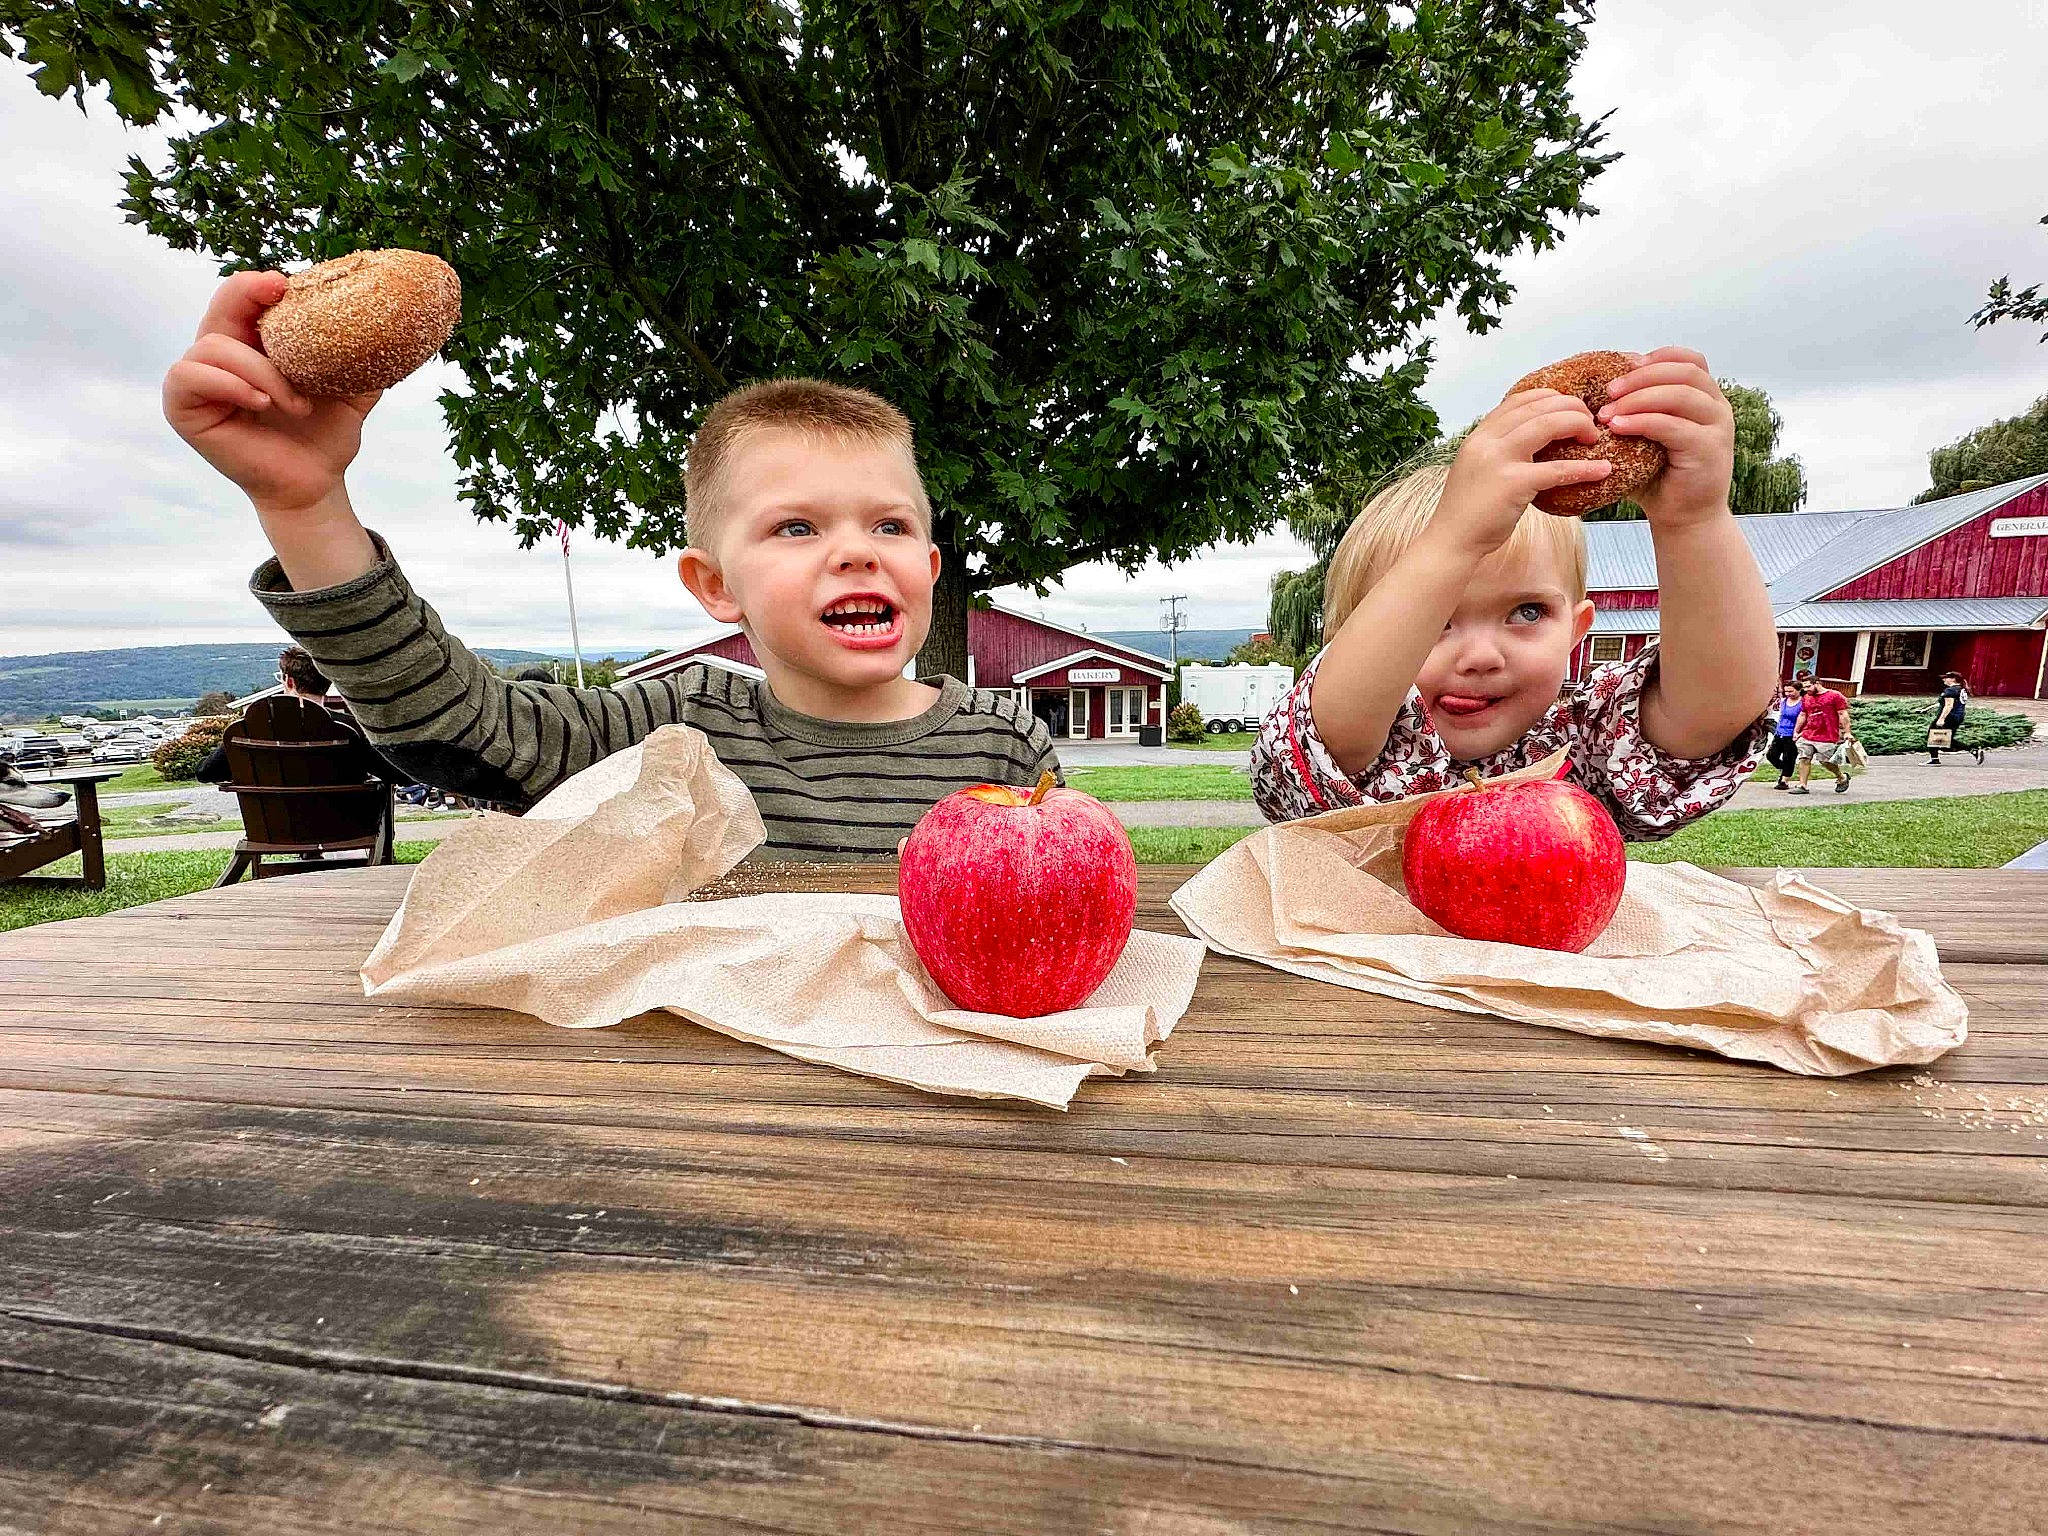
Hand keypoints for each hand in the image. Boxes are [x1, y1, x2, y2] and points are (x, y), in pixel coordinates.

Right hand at [162, 271, 382, 517]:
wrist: (315, 484)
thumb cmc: (325, 435)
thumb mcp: (352, 393)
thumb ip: (364, 361)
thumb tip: (393, 329)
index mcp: (255, 343)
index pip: (247, 299)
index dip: (258, 284)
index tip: (285, 283)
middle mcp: (223, 355)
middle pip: (220, 306)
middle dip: (245, 294)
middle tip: (278, 292)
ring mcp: (199, 379)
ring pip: (213, 346)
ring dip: (260, 370)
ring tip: (296, 404)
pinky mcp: (183, 407)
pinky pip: (190, 376)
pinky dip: (229, 384)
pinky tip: (261, 403)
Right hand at [1433, 388, 1611, 558]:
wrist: (1451, 541)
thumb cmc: (1468, 512)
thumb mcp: (1478, 469)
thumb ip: (1499, 451)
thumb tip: (1534, 443)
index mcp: (1479, 435)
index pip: (1520, 399)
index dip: (1551, 397)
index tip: (1569, 407)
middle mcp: (1487, 441)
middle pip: (1539, 406)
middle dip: (1572, 408)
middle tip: (1590, 423)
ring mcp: (1498, 460)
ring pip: (1549, 424)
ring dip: (1579, 425)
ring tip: (1594, 438)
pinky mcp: (1513, 484)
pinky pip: (1558, 469)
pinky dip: (1585, 468)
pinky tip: (1603, 470)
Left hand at [1599, 347, 1733, 528]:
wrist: (1684, 519)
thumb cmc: (1660, 478)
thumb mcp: (1646, 437)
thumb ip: (1635, 411)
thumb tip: (1599, 389)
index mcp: (1706, 399)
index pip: (1691, 361)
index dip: (1660, 357)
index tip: (1626, 364)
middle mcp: (1717, 408)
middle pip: (1684, 372)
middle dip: (1641, 377)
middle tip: (1608, 390)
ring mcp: (1717, 428)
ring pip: (1680, 395)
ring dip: (1638, 398)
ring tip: (1606, 412)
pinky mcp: (1709, 449)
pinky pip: (1672, 425)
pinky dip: (1641, 421)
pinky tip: (1617, 426)